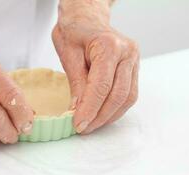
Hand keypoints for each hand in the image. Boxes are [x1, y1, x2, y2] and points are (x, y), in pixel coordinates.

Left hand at [53, 2, 138, 133]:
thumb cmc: (74, 30)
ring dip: (109, 115)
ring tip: (92, 125)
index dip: (90, 109)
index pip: (101, 86)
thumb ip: (76, 82)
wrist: (86, 17)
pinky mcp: (133, 67)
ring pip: (127, 97)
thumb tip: (78, 110)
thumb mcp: (68, 54)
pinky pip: (128, 93)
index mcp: (109, 46)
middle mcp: (127, 53)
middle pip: (118, 95)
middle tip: (83, 128)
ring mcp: (134, 60)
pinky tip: (102, 115)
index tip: (78, 124)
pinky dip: (116, 108)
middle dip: (100, 116)